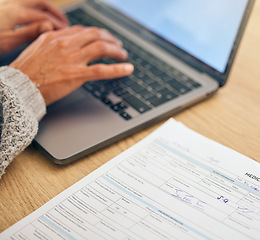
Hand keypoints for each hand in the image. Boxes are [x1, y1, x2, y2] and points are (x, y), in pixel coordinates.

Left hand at [0, 0, 68, 53]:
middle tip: (65, 24)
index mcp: (16, 13)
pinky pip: (25, 3)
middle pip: (42, 3)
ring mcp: (7, 3)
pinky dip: (36, 9)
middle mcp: (12, 4)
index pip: (45, 16)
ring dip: (47, 8)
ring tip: (54, 20)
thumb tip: (48, 26)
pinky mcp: (3, 6)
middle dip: (56, 12)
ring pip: (34, 1)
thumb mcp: (9, 41)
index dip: (59, 25)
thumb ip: (29, 33)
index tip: (68, 33)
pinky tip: (38, 19)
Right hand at [10, 26, 133, 104]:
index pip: (82, 30)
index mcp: (55, 37)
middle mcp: (65, 44)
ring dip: (116, 50)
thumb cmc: (26, 71)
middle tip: (118, 45)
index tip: (103, 38)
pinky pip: (102, 70)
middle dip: (110, 39)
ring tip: (123, 55)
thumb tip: (63, 36)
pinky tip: (128, 69)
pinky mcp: (76, 75)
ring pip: (101, 48)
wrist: (19, 87)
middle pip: (95, 35)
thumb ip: (52, 41)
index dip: (96, 34)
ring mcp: (72, 59)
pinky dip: (118, 69)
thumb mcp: (37, 48)